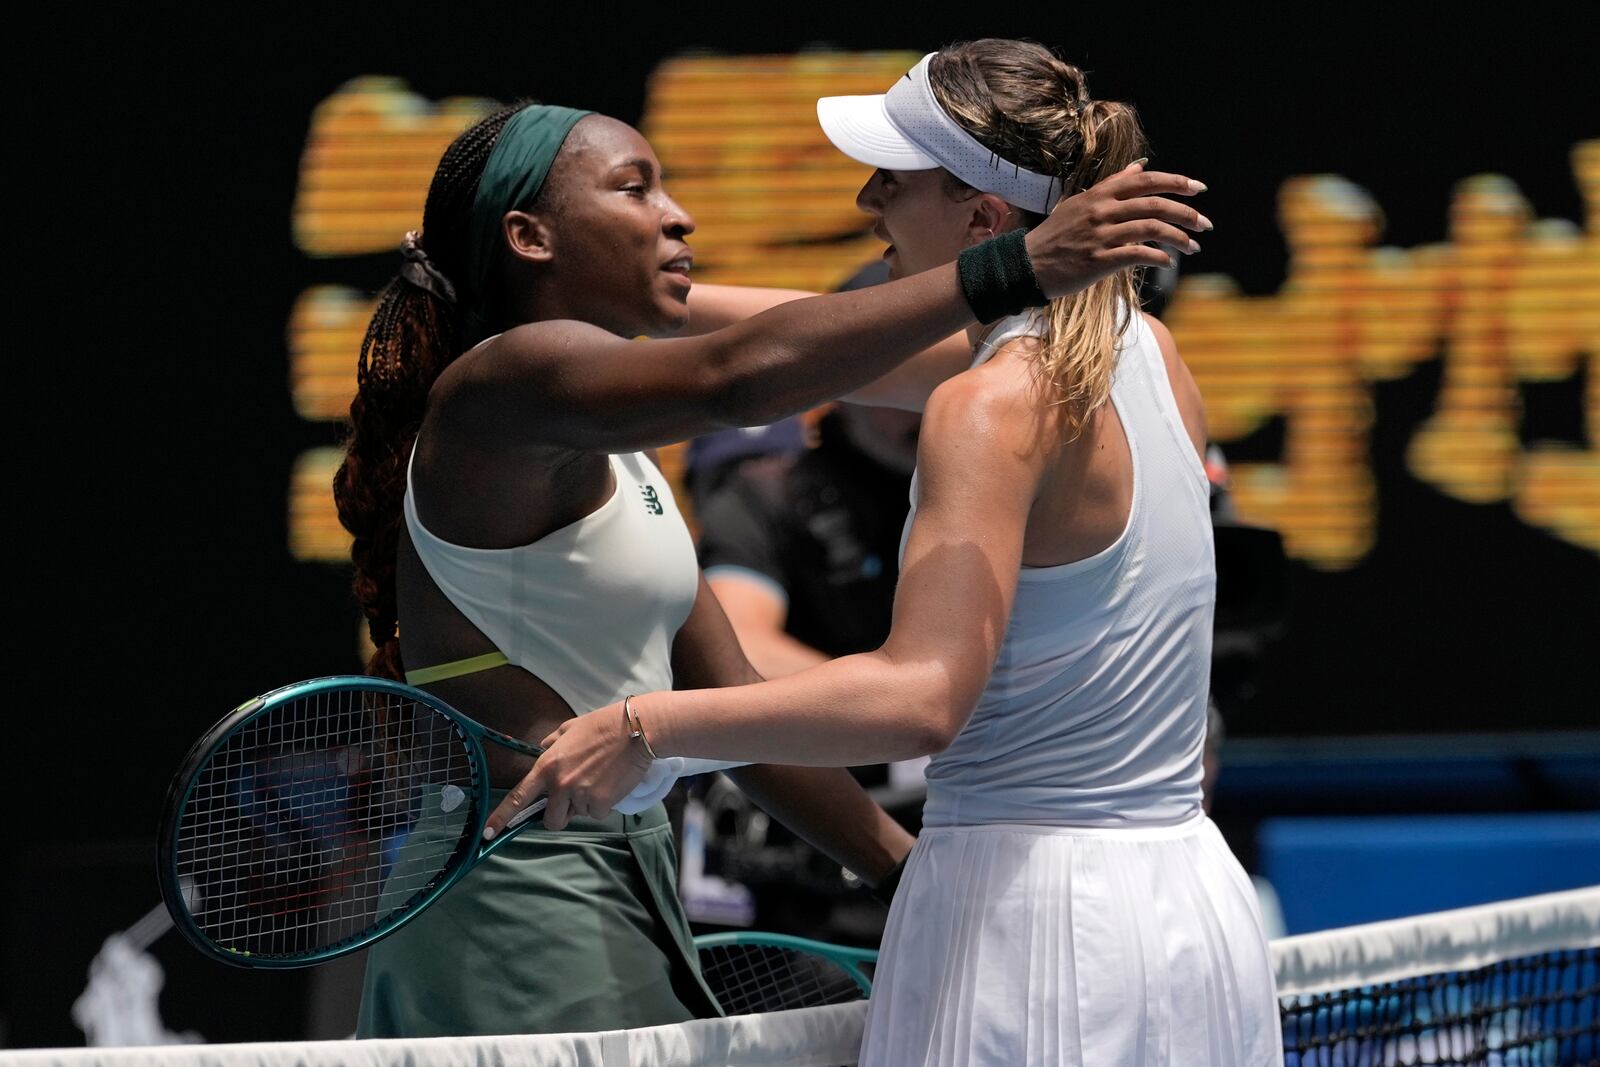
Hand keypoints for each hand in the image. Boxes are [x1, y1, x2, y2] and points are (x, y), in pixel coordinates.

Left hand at [484, 702, 654, 834]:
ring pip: (578, 815)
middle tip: (575, 796)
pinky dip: (604, 803)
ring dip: (585, 805)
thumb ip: (551, 743)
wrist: (636, 730)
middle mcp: (560, 784)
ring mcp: (580, 795)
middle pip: (550, 820)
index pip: (518, 798)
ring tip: (599, 780)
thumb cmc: (603, 725)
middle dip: (561, 814)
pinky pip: (597, 813)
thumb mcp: (569, 728)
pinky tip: (611, 783)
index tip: (488, 833)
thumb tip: (543, 749)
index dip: (501, 818)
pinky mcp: (601, 803)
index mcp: (547, 766)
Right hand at [1024, 161, 1212, 297]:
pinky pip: (1138, 254)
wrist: (1026, 265)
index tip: (1198, 189)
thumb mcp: (1081, 203)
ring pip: (1152, 229)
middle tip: (1205, 224)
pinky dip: (1159, 257)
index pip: (1146, 181)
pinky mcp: (1098, 261)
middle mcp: (1102, 211)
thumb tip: (1140, 167)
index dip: (1176, 182)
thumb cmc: (1055, 236)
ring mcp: (1100, 236)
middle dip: (1187, 213)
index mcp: (1100, 195)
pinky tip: (1167, 262)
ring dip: (1179, 238)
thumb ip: (1113, 185)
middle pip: (1155, 204)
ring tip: (1193, 247)